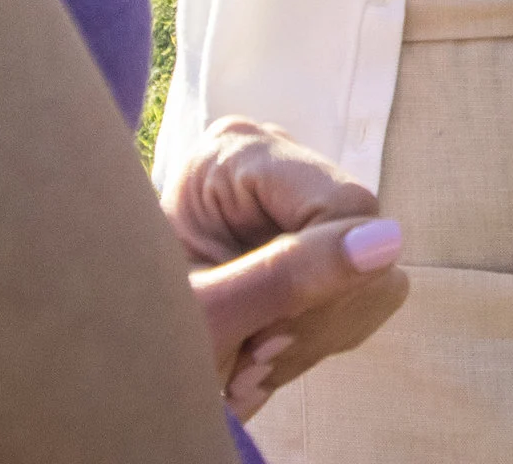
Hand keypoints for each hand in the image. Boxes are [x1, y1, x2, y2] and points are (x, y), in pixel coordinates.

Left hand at [163, 118, 409, 416]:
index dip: (327, 282)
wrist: (124, 363)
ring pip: (371, 267)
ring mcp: (297, 196)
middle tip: (250, 357)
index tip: (265, 342)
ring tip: (251, 360)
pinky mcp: (314, 237)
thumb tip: (389, 241)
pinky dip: (322, 333)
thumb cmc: (137, 336)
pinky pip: (363, 287)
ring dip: (318, 331)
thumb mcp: (207, 313)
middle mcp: (276, 157)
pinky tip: (268, 349)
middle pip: (360, 235)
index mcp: (238, 150)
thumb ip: (289, 275)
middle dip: (316, 312)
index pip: (344, 206)